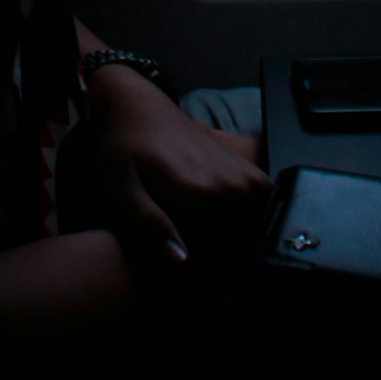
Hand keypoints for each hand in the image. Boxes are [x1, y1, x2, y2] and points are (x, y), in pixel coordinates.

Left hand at [84, 64, 270, 265]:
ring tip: (213, 236)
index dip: (214, 267)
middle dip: (231, 249)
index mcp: (199, 190)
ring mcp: (234, 165)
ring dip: (242, 228)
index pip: (225, 247)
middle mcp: (225, 178)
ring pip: (256, 211)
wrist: (134, 104)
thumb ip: (153, 225)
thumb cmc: (121, 148)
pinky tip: (222, 214)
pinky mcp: (236, 157)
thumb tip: (182, 262)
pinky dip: (250, 207)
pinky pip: (259, 190)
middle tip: (204, 256)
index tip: (200, 275)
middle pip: (244, 231)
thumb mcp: (123, 190)